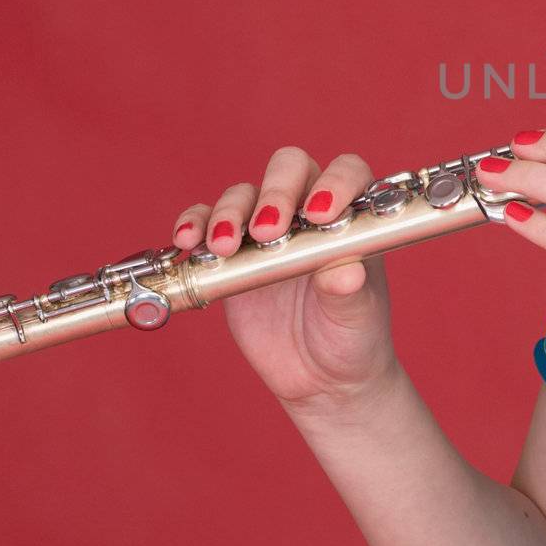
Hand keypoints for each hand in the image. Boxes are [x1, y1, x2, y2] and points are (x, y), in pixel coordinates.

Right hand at [171, 146, 399, 414]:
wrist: (321, 376)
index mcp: (351, 217)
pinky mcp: (231, 254)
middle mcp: (308, 214)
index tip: (321, 214)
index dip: (335, 182)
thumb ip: (350, 292)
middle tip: (268, 231)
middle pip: (290, 169)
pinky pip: (206, 223)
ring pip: (244, 194)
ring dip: (230, 212)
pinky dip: (193, 223)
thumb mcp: (357, 317)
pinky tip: (188, 241)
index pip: (347, 173)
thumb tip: (346, 272)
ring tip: (224, 247)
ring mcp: (267, 231)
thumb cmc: (353, 337)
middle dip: (276, 191)